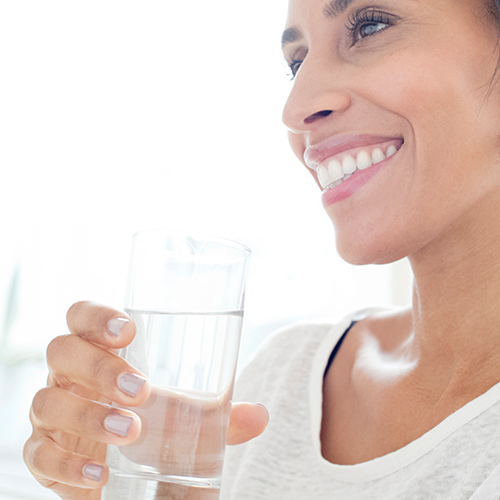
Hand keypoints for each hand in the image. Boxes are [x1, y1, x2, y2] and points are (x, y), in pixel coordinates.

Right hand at [23, 301, 268, 499]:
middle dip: (99, 367)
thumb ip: (220, 414)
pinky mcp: (44, 455)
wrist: (124, 469)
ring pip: (48, 402)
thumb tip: (260, 416)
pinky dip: (67, 464)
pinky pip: (39, 454)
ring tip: (130, 431)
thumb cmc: (153, 424)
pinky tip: (100, 474)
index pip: (81, 316)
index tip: (129, 330)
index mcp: (98, 351)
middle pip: (62, 352)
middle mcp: (68, 376)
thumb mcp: (185, 414)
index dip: (96, 316)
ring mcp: (52, 414)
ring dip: (88, 416)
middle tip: (141, 389)